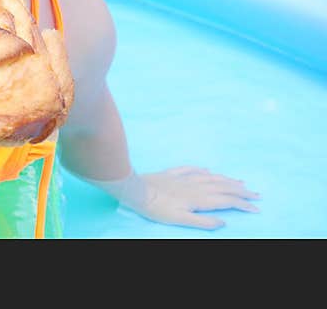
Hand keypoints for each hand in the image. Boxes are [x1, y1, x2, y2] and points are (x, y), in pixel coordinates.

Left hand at [117, 166, 260, 229]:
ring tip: (239, 182)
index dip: (242, 204)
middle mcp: (195, 185)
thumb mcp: (180, 220)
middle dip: (241, 191)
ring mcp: (184, 177)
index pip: (226, 201)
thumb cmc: (156, 209)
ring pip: (211, 177)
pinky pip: (192, 169)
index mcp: (199, 198)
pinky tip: (208, 170)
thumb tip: (224, 222)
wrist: (135, 190)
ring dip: (227, 180)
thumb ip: (202, 222)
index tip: (256, 208)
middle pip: (223, 187)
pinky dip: (203, 170)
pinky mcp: (172, 173)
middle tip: (257, 194)